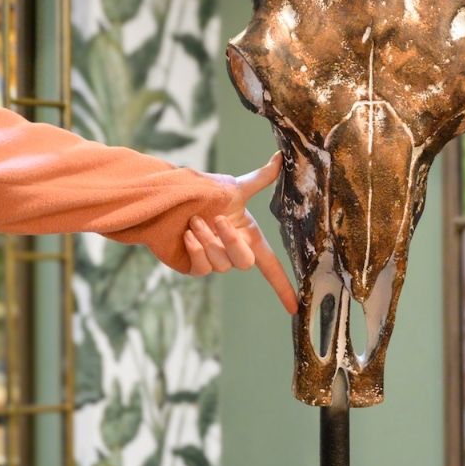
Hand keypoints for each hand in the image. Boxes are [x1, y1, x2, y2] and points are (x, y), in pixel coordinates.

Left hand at [184, 152, 297, 313]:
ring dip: (209, 241)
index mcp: (249, 235)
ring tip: (195, 221)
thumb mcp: (234, 187)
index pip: (271, 265)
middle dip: (232, 242)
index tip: (295, 308)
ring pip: (221, 264)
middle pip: (244, 261)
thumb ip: (260, 179)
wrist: (169, 198)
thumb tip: (280, 158)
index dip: (283, 286)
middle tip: (218, 221)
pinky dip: (196, 250)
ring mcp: (214, 260)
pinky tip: (187, 235)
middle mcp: (234, 250)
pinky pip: (202, 268)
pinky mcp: (194, 266)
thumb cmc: (203, 192)